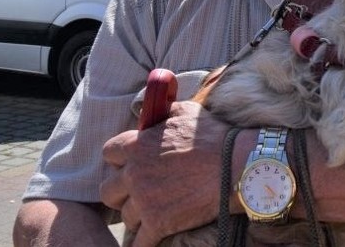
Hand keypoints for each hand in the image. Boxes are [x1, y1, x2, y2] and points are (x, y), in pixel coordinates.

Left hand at [100, 101, 232, 246]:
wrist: (237, 165)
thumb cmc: (214, 136)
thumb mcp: (185, 111)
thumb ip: (162, 113)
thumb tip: (152, 116)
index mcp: (137, 146)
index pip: (109, 154)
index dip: (121, 159)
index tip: (133, 163)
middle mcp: (135, 174)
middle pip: (108, 190)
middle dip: (122, 191)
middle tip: (140, 191)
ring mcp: (145, 201)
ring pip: (125, 216)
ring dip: (138, 215)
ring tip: (155, 212)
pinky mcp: (158, 224)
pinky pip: (138, 242)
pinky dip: (143, 242)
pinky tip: (150, 239)